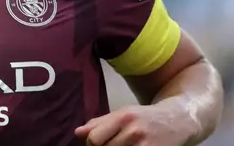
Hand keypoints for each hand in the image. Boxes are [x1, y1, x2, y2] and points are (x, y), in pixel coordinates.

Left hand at [75, 104, 195, 145]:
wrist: (179, 120)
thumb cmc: (145, 117)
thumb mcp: (122, 114)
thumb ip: (99, 123)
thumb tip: (77, 132)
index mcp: (123, 117)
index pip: (94, 139)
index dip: (92, 144)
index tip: (98, 143)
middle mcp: (134, 131)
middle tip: (115, 143)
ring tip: (124, 145)